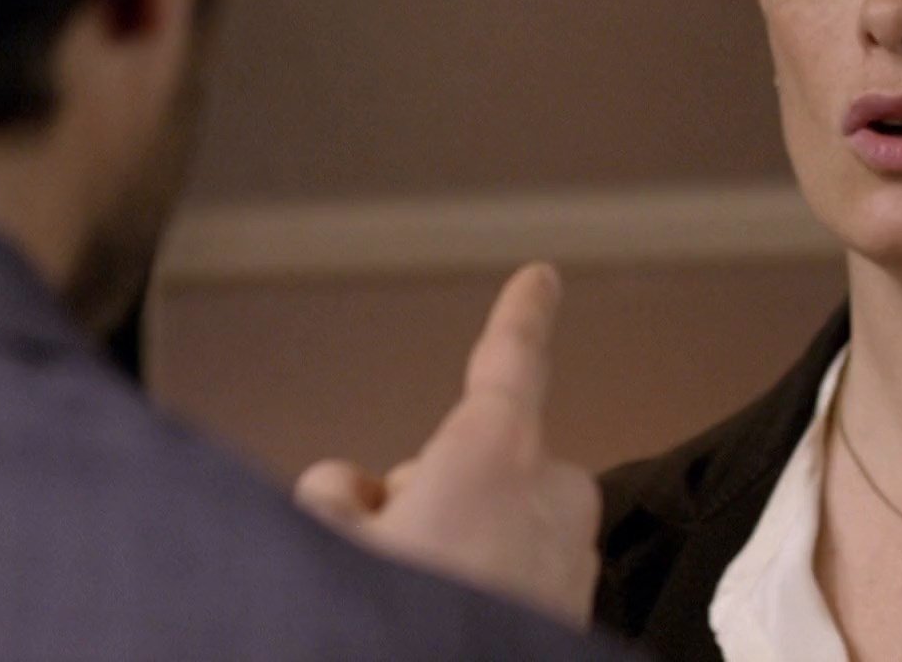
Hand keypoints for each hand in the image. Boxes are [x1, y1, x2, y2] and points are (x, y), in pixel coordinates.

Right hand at [294, 263, 601, 625]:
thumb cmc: (394, 629)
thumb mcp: (324, 545)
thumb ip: (334, 500)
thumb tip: (353, 497)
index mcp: (493, 457)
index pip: (509, 362)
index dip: (520, 315)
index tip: (542, 276)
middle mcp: (553, 498)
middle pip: (482, 465)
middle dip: (435, 497)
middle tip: (381, 558)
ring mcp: (575, 562)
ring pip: (500, 531)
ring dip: (459, 556)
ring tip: (411, 611)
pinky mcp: (578, 616)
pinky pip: (521, 584)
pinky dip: (486, 597)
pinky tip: (443, 628)